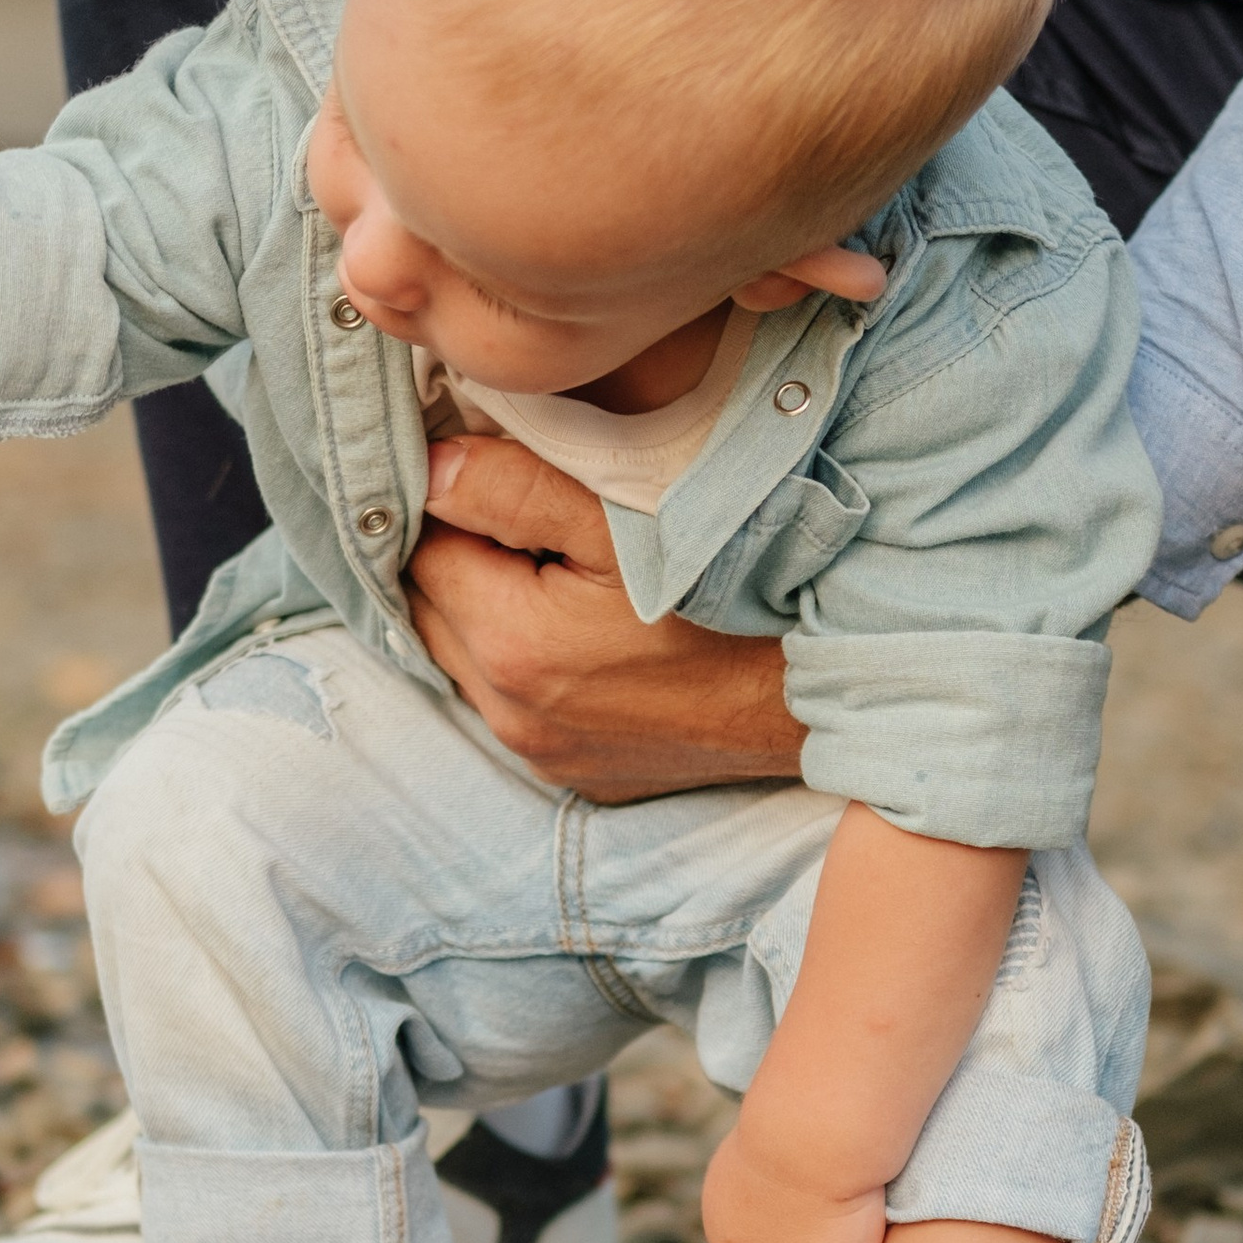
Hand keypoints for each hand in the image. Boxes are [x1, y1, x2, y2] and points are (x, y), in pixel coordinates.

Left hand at [404, 436, 801, 801]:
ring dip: (485, 612)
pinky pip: (512, 707)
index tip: (489, 473)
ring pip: (465, 662)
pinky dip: (523, 664)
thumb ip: (511, 488)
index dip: (448, 504)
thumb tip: (427, 470)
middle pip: (431, 612)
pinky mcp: (575, 772)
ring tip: (550, 571)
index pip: (422, 552)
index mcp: (511, 644)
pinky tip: (576, 633)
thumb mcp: (623, 519)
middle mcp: (513, 714)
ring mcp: (542, 752)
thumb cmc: (731, 589)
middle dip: (459, 558)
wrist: (820, 686)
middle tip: (521, 519)